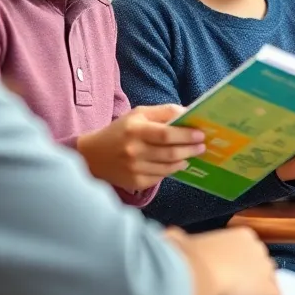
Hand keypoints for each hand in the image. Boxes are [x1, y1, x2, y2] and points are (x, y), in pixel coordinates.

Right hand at [76, 104, 205, 190]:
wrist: (93, 155)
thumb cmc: (121, 130)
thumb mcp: (139, 114)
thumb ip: (164, 112)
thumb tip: (189, 112)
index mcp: (135, 130)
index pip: (166, 134)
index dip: (186, 135)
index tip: (201, 134)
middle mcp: (134, 151)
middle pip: (170, 152)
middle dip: (191, 149)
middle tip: (202, 146)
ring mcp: (134, 169)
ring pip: (168, 167)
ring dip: (184, 160)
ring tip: (192, 154)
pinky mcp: (134, 182)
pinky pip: (160, 177)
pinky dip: (171, 170)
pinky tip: (176, 163)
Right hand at [168, 226, 280, 294]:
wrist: (195, 271)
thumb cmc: (188, 256)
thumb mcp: (184, 241)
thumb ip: (183, 239)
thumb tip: (172, 235)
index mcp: (241, 235)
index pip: (250, 248)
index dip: (243, 262)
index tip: (233, 270)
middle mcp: (257, 248)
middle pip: (262, 262)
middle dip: (254, 273)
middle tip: (241, 286)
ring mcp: (263, 268)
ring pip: (270, 279)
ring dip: (262, 288)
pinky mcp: (265, 289)